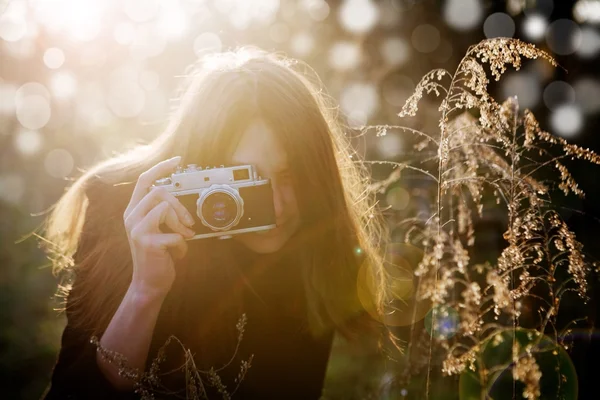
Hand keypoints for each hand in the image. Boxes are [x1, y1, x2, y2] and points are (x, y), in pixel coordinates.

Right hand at [123, 156, 195, 297]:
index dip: (161, 167)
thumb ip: (162, 213)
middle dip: (180, 206)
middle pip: (159, 191)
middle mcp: (131, 217)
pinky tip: (177, 254)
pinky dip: (183, 245)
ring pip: (166, 207)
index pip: (145, 180)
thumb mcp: (157, 229)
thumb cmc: (158, 255)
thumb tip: (177, 200)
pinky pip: (176, 234)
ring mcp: (137, 229)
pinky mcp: (147, 242)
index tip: (178, 160)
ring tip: (183, 239)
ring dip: (181, 225)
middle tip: (189, 223)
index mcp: (134, 211)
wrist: (149, 284)